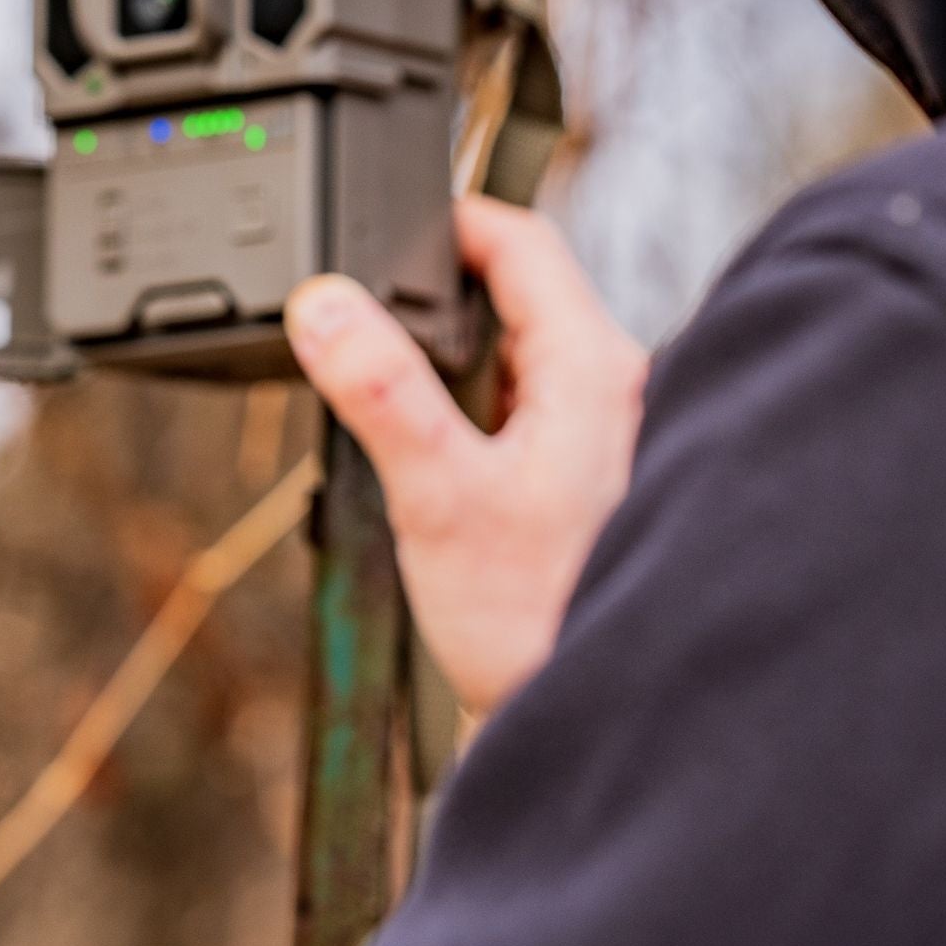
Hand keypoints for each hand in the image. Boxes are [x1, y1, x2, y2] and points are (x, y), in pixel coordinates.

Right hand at [285, 197, 646, 716]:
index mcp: (595, 370)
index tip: (381, 223)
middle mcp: (620, 391)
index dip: (447, 218)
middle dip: (435, 297)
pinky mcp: (593, 482)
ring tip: (391, 400)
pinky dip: (475, 411)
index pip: (522, 241)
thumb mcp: (438, 496)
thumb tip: (324, 302)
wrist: (598, 727)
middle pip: (519, 295)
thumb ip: (380, 391)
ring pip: (521, 356)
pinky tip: (435, 462)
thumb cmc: (538, 623)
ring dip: (454, 360)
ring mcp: (611, 438)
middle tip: (362, 317)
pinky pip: (528, 409)